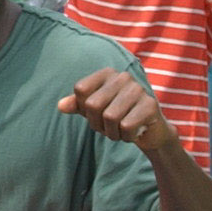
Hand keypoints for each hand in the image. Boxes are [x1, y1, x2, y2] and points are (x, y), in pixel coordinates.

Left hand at [59, 69, 176, 152]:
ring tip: (121, 130)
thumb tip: (61, 105)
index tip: (97, 114)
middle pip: (93, 104)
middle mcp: (123, 77)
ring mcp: (138, 90)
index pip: (80, 89)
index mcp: (107, 73)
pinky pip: (126, 127)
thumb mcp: (94, 110)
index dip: (84, 108)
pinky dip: (126, 136)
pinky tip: (134, 132)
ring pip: (110, 117)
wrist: (150, 131)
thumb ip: (76, 105)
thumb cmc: (117, 117)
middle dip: (97, 124)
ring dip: (112, 132)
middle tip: (109, 127)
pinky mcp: (150, 105)